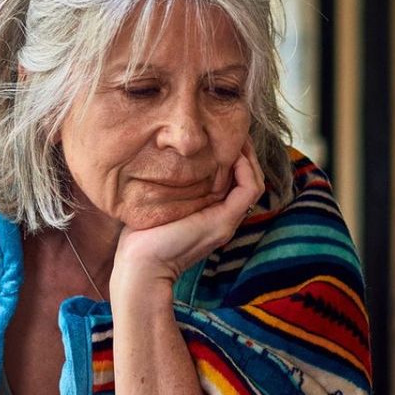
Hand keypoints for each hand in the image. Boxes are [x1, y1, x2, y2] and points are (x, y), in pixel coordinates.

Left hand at [111, 140, 263, 293]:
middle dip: (243, 152)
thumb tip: (158, 158)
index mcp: (210, 214)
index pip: (234, 181)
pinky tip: (231, 153)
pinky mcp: (224, 221)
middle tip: (232, 130)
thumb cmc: (141, 235)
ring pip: (254, 182)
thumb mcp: (158, 202)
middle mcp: (223, 217)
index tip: (220, 135)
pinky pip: (249, 188)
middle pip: (248, 179)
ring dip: (248, 156)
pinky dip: (245, 168)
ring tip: (236, 137)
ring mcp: (227, 220)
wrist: (140, 264)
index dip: (233, 156)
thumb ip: (168, 185)